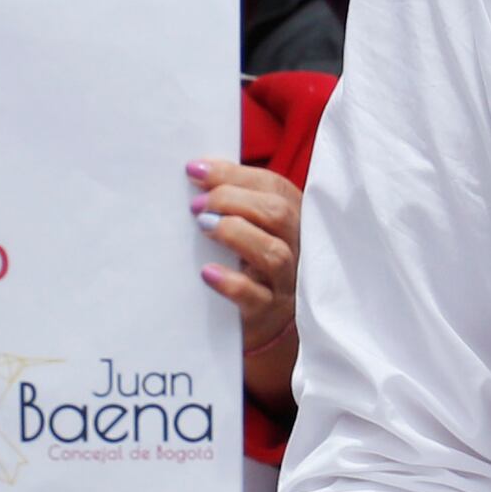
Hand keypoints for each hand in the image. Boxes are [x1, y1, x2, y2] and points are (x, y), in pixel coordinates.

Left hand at [195, 159, 302, 409]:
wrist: (262, 321)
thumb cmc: (249, 263)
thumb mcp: (249, 228)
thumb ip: (232, 200)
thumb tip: (196, 172)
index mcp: (293, 217)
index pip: (273, 187)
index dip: (233, 174)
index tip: (193, 170)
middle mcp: (297, 246)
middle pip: (279, 214)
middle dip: (233, 201)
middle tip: (196, 206)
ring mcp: (286, 282)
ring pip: (274, 253)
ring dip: (236, 234)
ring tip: (203, 228)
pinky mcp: (268, 312)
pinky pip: (256, 296)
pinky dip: (231, 282)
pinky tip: (207, 273)